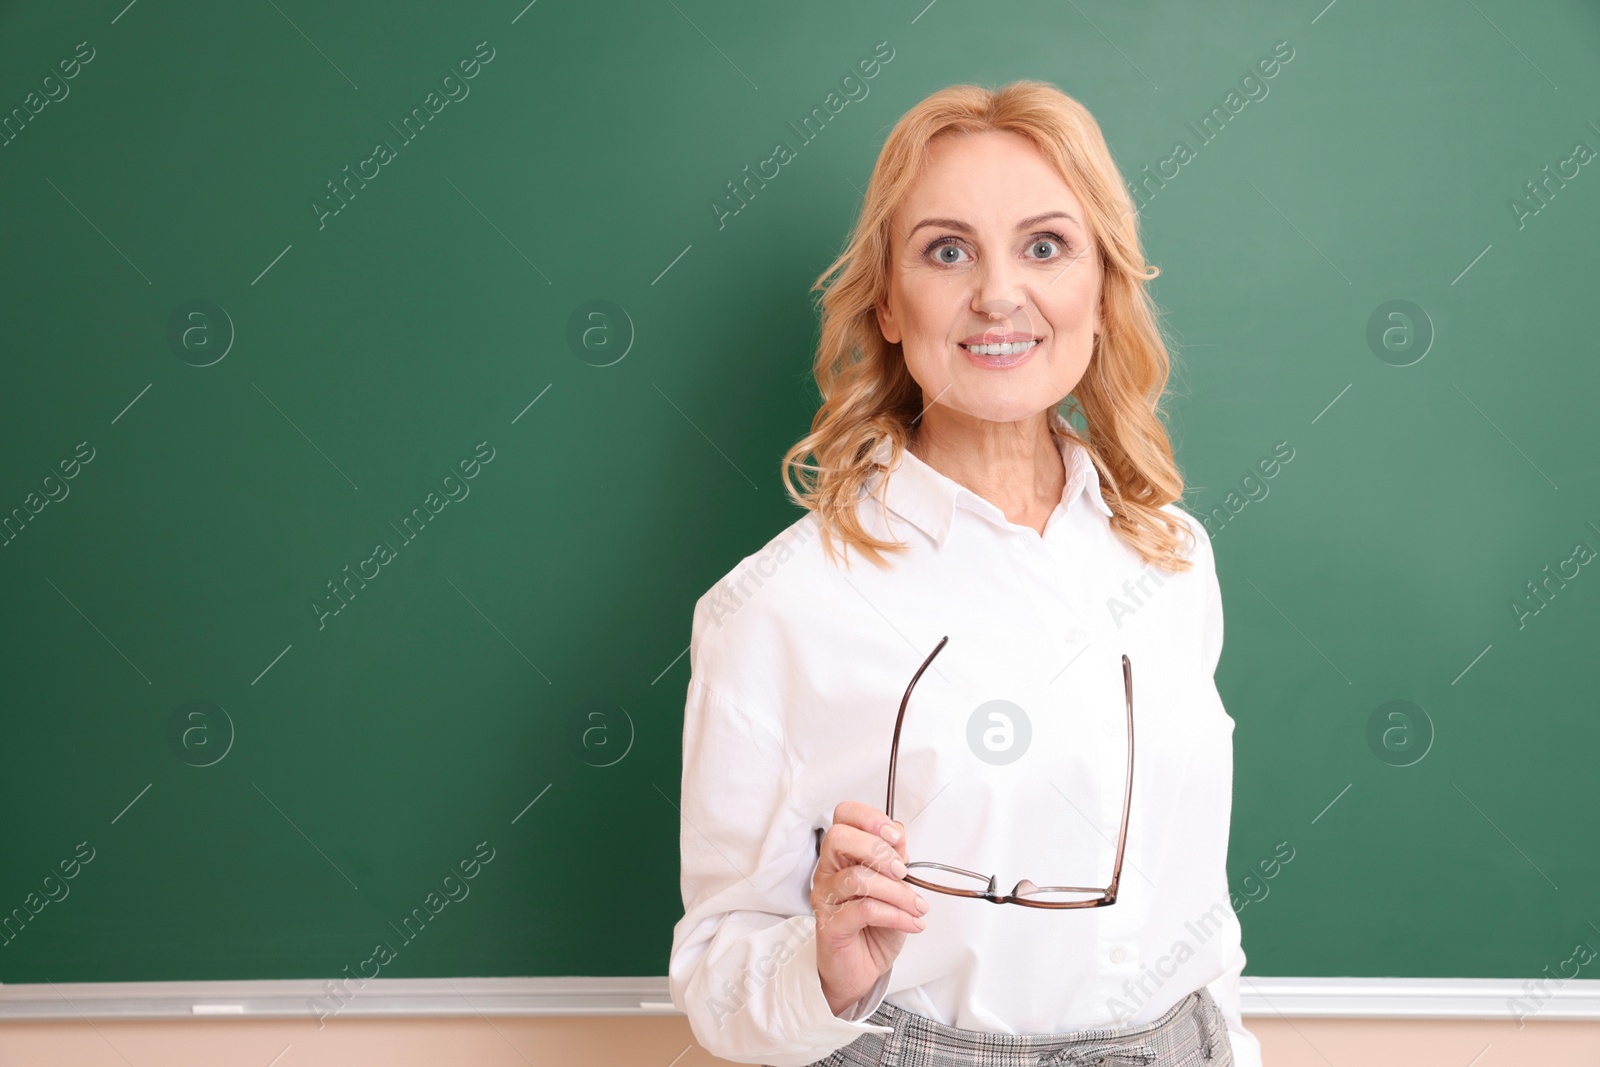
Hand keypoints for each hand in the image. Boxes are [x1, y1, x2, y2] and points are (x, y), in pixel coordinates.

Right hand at [812, 800, 928, 1017]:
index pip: (844, 816)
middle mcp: (828, 871)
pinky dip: (896, 914)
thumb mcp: (894, 886)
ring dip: (897, 891)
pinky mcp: (830, 924)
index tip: (895, 836)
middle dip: (878, 850)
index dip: (870, 818)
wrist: (862, 969)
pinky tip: (912, 922)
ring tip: (917, 906)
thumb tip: (900, 837)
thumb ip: (894, 858)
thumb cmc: (874, 927)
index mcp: (843, 855)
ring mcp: (825, 897)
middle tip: (902, 871)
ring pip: (857, 877)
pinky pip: (865, 910)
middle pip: (839, 838)